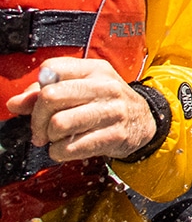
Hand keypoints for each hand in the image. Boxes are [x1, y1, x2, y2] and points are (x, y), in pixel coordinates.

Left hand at [6, 57, 155, 161]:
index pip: (51, 69)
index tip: (40, 103)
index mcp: (95, 70)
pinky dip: (60, 152)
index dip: (37, 88)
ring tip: (57, 138)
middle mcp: (105, 87)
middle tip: (41, 129)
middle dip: (37, 119)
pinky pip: (70, 147)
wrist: (145, 121)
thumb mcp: (84, 87)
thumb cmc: (108, 103)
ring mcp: (112, 111)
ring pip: (58, 123)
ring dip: (50, 137)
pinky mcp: (114, 136)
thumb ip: (47, 92)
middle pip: (50, 96)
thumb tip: (15, 103)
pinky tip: (67, 148)